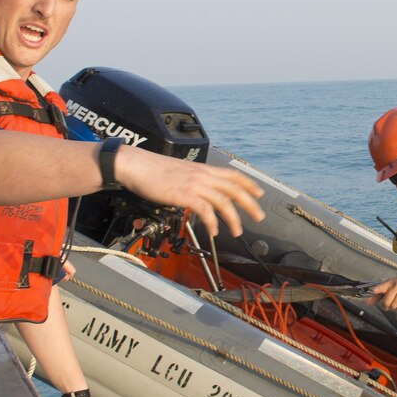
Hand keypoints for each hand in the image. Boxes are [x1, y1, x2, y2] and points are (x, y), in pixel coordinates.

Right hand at [116, 146, 264, 236]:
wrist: (136, 165)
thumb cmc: (154, 169)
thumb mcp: (181, 171)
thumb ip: (194, 180)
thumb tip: (200, 192)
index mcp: (203, 169)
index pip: (233, 175)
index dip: (249, 184)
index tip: (259, 193)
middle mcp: (203, 175)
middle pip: (235, 189)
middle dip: (250, 204)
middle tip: (259, 217)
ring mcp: (195, 184)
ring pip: (224, 202)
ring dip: (234, 218)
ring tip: (238, 231)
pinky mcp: (185, 195)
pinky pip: (206, 211)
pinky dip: (213, 223)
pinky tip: (215, 231)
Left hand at [368, 276, 396, 310]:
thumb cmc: (396, 287)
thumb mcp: (387, 288)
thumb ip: (377, 296)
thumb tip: (366, 302)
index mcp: (389, 283)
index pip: (382, 286)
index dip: (378, 289)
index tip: (374, 291)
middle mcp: (396, 286)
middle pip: (387, 301)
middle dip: (386, 305)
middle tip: (387, 305)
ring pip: (394, 305)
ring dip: (394, 307)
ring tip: (396, 302)